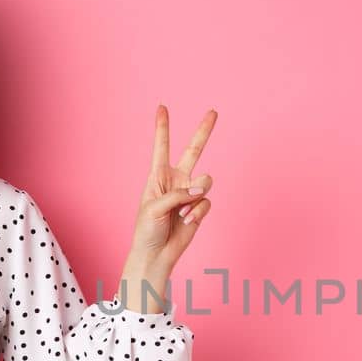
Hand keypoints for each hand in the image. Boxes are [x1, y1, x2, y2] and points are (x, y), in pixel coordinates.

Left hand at [128, 105, 215, 274]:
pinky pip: (207, 202)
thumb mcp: (155, 207)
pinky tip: (187, 221)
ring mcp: (190, 193)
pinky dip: (198, 212)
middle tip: (213, 112)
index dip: (162, 127)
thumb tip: (202, 189)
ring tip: (183, 211)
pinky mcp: (200, 207)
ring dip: (196, 196)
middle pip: (194, 150)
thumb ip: (179, 194)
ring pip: (206, 181)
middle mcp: (177, 180)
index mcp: (158, 175)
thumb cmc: (147, 229)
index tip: (162, 107)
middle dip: (204, 131)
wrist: (156, 253)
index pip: (161, 147)